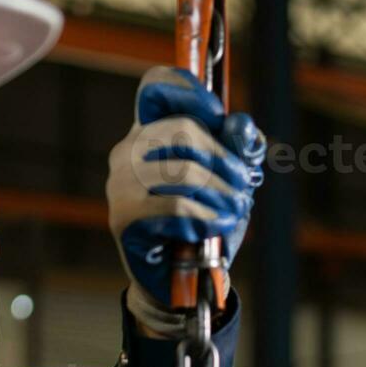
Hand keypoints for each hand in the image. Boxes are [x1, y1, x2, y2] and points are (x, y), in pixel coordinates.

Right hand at [106, 66, 265, 335]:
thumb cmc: (205, 222)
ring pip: (185, 171)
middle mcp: (128, 151)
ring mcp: (121, 183)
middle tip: (244, 186)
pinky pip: (177, 205)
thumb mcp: (231, 180)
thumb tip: (241, 125)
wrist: (182, 280)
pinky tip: (214, 228)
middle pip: (184, 130)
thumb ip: (239, 149)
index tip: (218, 117)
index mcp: (150, 132)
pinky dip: (206, 216)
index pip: (157, 86)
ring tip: (234, 211)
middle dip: (226, 159)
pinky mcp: (124, 216)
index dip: (191, 91)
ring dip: (222, 193)